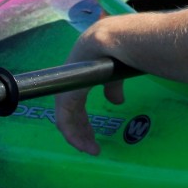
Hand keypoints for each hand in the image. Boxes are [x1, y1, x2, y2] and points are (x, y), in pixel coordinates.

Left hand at [54, 22, 123, 154]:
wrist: (118, 37)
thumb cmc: (122, 47)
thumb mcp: (117, 72)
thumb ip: (113, 86)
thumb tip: (116, 101)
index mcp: (81, 69)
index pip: (75, 98)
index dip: (81, 118)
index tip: (91, 134)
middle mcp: (70, 75)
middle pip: (69, 108)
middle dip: (79, 129)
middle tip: (90, 146)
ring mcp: (66, 81)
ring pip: (64, 115)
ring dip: (76, 135)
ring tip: (89, 149)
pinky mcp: (66, 88)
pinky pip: (64, 116)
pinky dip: (72, 132)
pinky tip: (84, 143)